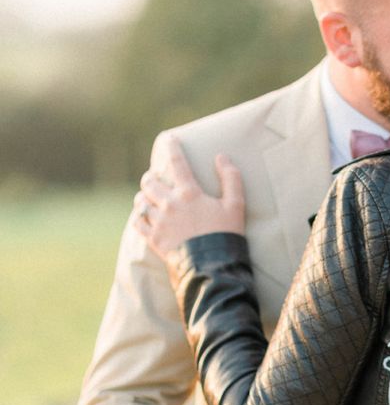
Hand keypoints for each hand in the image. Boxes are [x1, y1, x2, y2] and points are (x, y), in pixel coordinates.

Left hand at [132, 135, 245, 260]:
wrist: (213, 265)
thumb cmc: (226, 234)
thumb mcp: (236, 205)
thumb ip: (231, 178)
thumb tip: (221, 156)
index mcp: (189, 193)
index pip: (177, 163)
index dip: (172, 147)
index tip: (168, 138)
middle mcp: (170, 204)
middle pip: (149, 181)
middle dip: (151, 177)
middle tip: (157, 179)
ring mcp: (159, 222)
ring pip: (141, 201)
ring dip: (144, 197)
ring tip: (149, 198)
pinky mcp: (154, 239)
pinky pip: (138, 222)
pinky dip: (139, 217)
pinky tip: (144, 216)